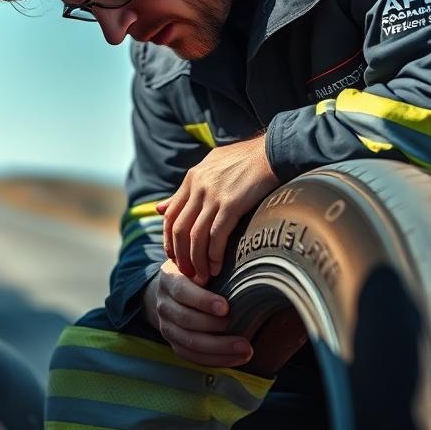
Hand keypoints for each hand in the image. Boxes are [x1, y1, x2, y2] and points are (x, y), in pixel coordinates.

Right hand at [142, 259, 252, 367]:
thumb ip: (211, 265)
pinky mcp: (173, 342)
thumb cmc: (196, 273)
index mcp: (169, 278)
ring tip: (246, 350)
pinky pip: (191, 356)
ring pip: (189, 342)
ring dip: (220, 349)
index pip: (182, 291)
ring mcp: (166, 325)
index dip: (203, 300)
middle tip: (243, 336)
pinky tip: (236, 358)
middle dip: (216, 329)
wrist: (172, 290)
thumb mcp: (198, 263)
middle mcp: (164, 303)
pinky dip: (215, 359)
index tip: (226, 307)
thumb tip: (244, 268)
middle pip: (186, 320)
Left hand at [158, 135, 278, 282]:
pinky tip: (217, 268)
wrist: (271, 153)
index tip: (174, 257)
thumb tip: (159, 208)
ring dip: (197, 261)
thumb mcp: (208, 168)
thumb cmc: (243, 161)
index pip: (170, 216)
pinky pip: (216, 237)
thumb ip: (183, 191)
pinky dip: (214, 256)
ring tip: (202, 276)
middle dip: (181, 256)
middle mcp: (198, 187)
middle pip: (180, 229)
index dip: (169, 240)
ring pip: (196, 237)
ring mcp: (214, 196)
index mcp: (191, 178)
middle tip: (187, 273)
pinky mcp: (231, 205)